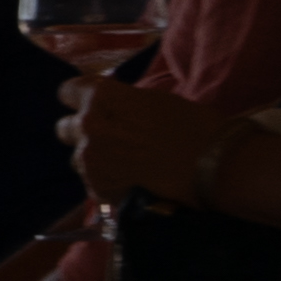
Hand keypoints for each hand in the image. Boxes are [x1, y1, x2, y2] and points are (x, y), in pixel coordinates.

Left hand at [62, 71, 230, 206]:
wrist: (214, 167)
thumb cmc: (195, 127)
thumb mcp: (155, 101)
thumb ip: (123, 103)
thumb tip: (113, 107)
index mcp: (102, 96)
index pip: (68, 92)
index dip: (78, 99)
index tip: (89, 106)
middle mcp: (88, 125)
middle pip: (65, 128)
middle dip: (83, 132)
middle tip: (110, 139)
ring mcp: (90, 159)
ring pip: (78, 158)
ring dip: (95, 160)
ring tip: (125, 165)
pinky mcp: (98, 188)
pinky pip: (92, 183)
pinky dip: (106, 183)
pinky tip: (131, 182)